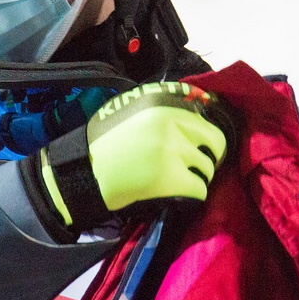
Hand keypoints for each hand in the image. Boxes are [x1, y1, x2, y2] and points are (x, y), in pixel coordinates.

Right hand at [20, 81, 232, 239]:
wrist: (83, 173)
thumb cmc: (102, 142)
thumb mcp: (125, 109)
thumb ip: (158, 106)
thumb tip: (195, 104)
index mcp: (160, 104)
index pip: (205, 115)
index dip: (204, 132)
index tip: (201, 142)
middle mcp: (170, 124)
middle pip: (215, 141)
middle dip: (207, 154)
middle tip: (193, 165)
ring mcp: (172, 152)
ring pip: (207, 168)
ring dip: (195, 176)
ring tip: (174, 179)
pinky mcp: (172, 179)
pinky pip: (199, 190)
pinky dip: (190, 195)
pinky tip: (173, 193)